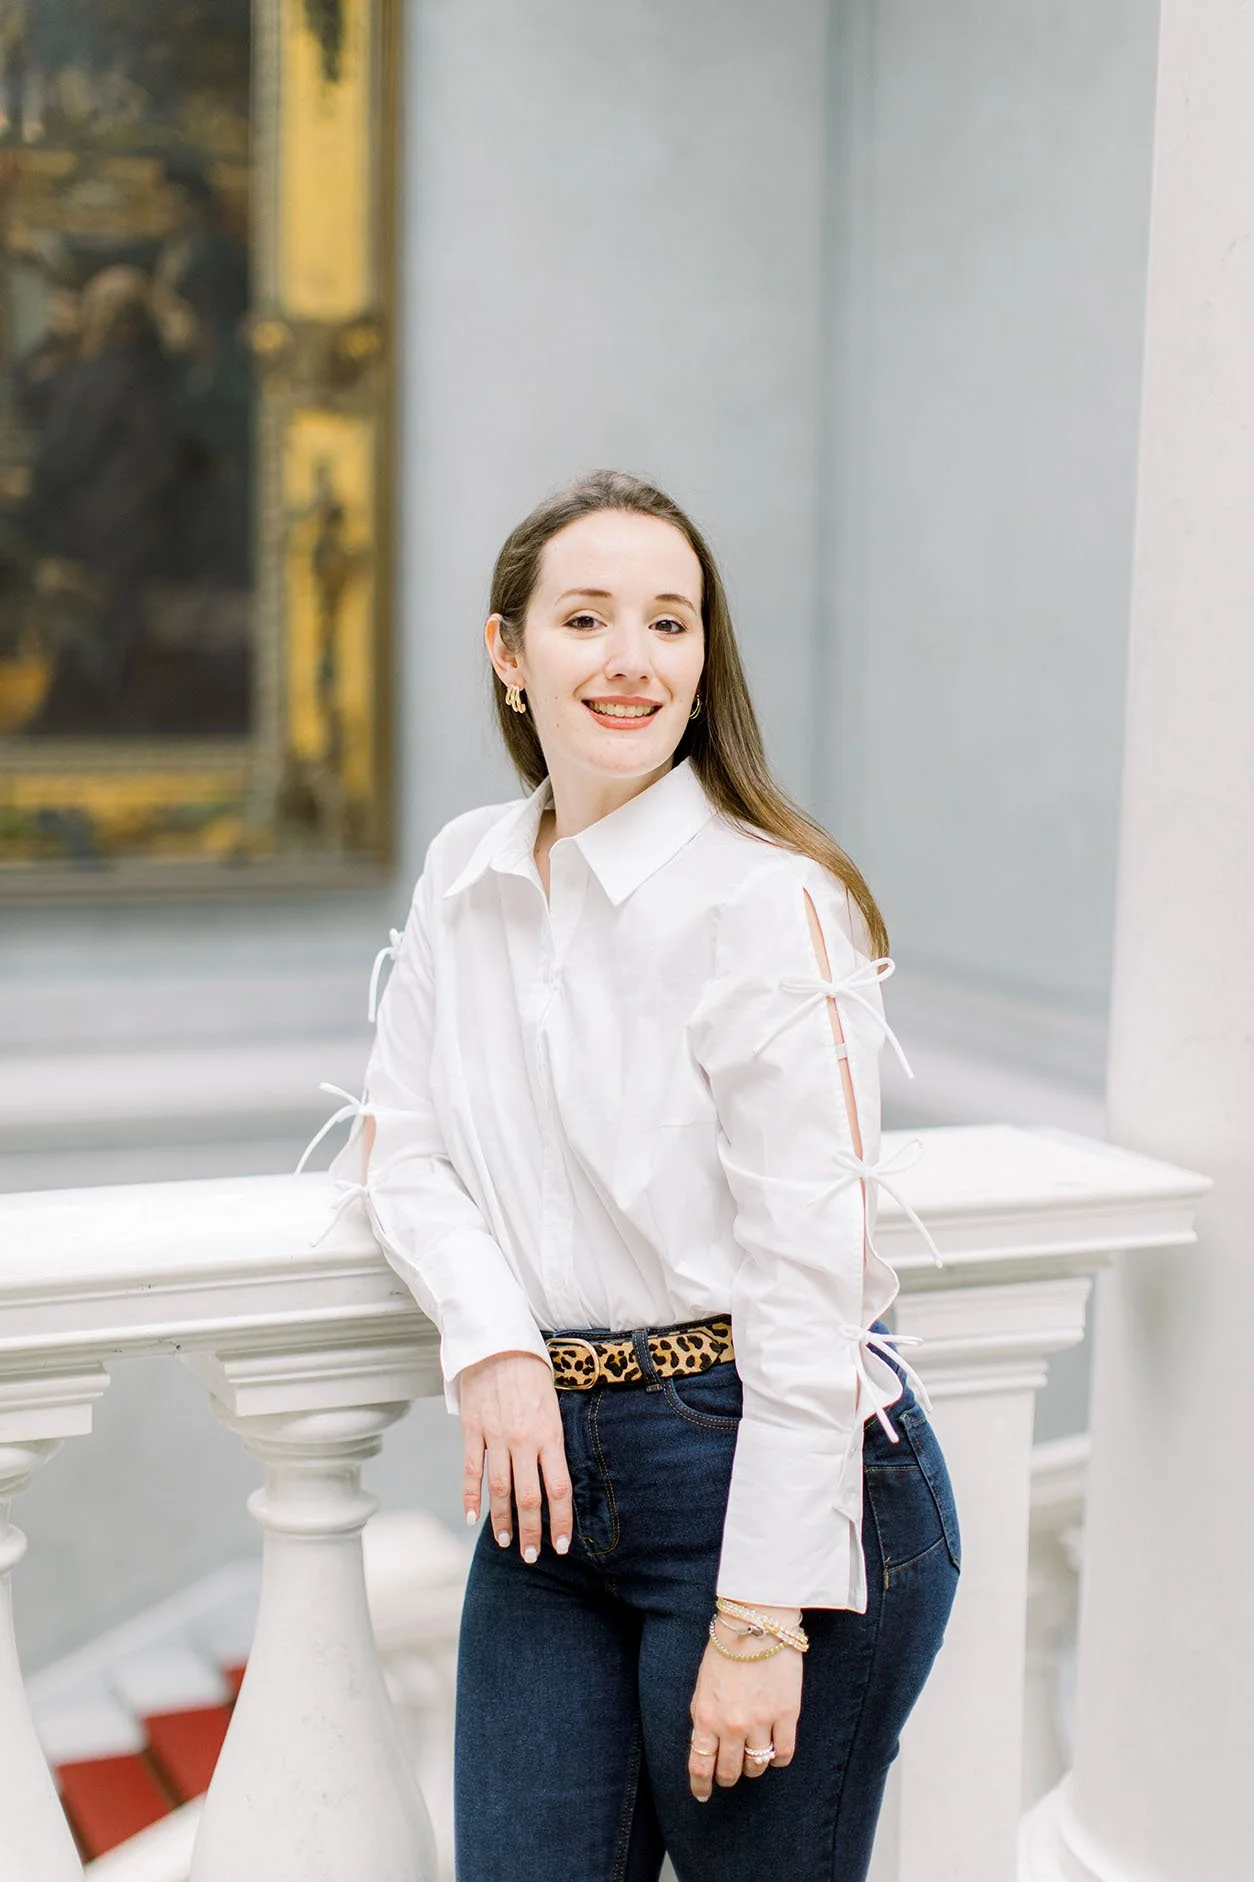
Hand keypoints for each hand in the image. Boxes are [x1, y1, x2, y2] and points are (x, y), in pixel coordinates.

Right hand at [459, 1351, 572, 1562]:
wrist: (499, 1344)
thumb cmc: (532, 1373)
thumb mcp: (553, 1405)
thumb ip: (552, 1441)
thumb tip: (553, 1475)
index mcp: (549, 1435)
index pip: (558, 1489)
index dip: (561, 1521)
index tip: (561, 1545)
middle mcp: (524, 1441)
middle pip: (529, 1498)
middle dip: (531, 1532)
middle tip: (530, 1556)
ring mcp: (496, 1437)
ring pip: (500, 1490)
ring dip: (502, 1521)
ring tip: (504, 1543)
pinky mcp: (472, 1430)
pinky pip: (472, 1471)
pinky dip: (471, 1497)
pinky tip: (472, 1518)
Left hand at [688, 1605, 803, 1800]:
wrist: (757, 1624)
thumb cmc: (725, 1651)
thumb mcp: (702, 1686)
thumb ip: (702, 1717)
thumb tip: (702, 1745)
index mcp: (706, 1716)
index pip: (700, 1765)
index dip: (701, 1785)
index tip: (703, 1794)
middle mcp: (732, 1725)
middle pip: (730, 1771)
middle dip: (728, 1777)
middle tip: (731, 1773)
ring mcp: (760, 1722)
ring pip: (757, 1765)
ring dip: (753, 1766)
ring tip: (753, 1755)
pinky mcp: (786, 1716)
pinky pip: (783, 1754)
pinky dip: (778, 1759)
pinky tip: (774, 1750)